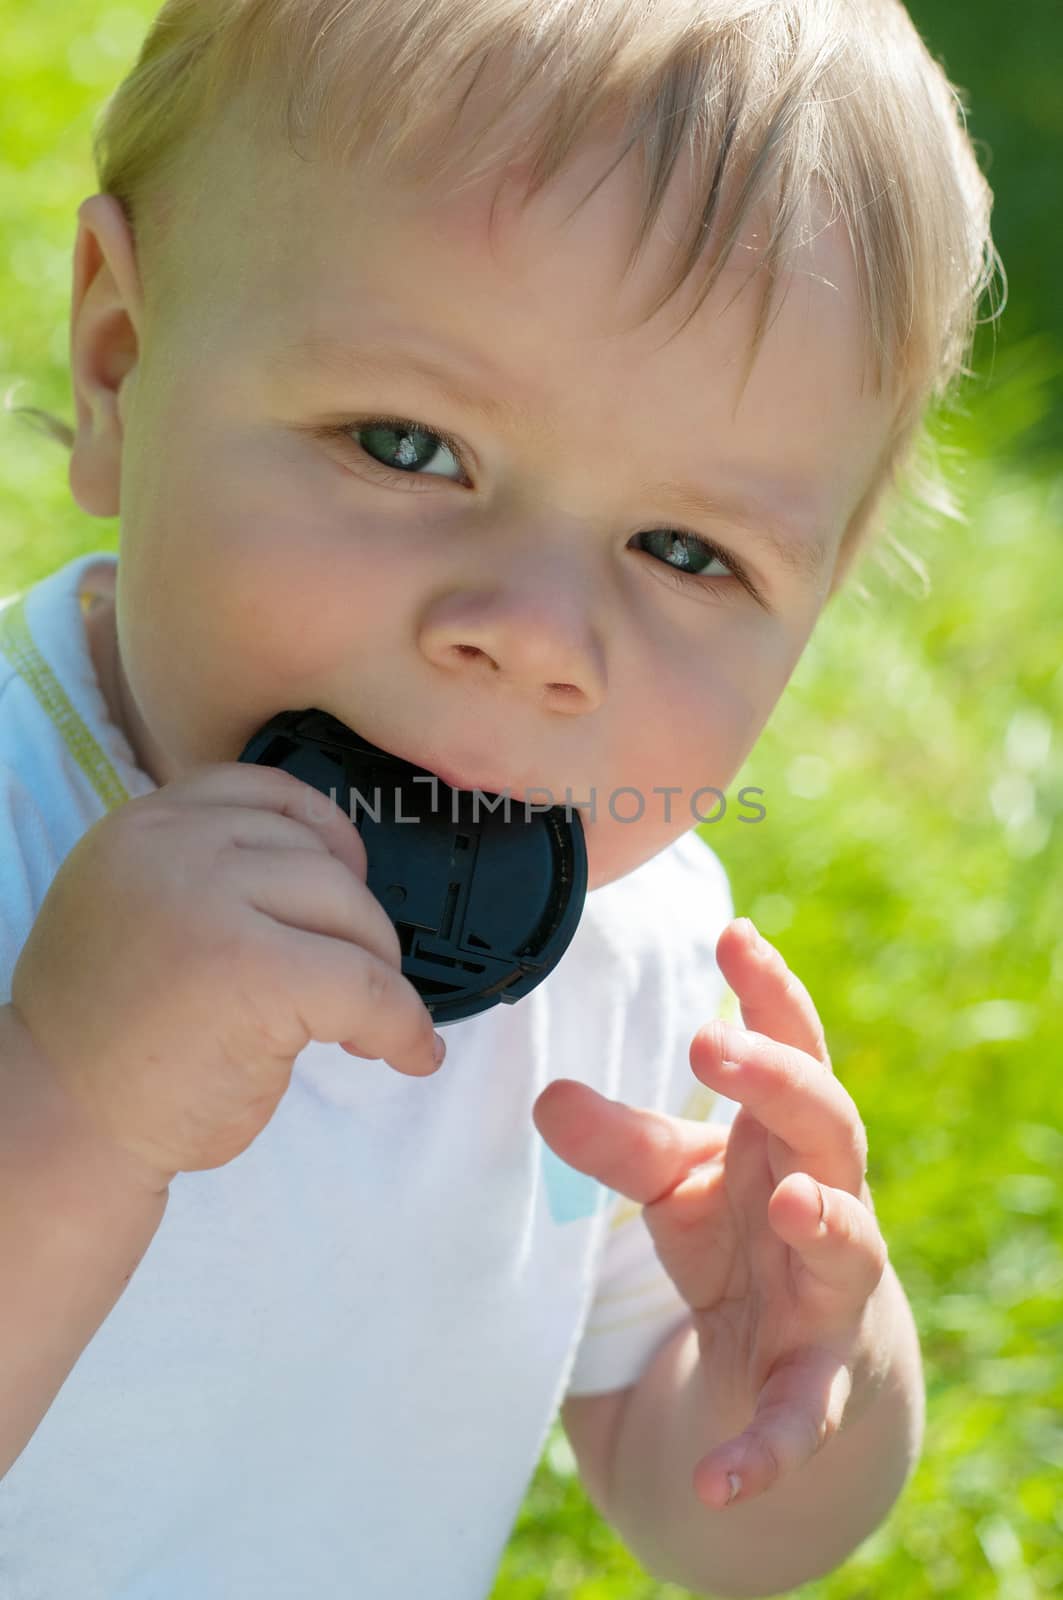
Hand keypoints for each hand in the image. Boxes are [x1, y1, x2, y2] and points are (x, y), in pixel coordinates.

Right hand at [12, 763, 443, 1189]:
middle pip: (320, 855)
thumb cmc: (109, 1034)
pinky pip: (366, 985)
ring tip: (366, 1025)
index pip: (268, 792)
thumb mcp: (138, 910)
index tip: (347, 888)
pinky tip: (407, 1053)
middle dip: (356, 923)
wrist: (62, 1124)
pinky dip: (402, 1023)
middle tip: (354, 987)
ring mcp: (210, 904)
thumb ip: (208, 872)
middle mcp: (172, 848)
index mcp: (143, 826)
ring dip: (380, 971)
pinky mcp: (253, 972)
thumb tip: (333, 870)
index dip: (326, 839)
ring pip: (349, 910)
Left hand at [532, 916, 890, 1510]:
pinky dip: (764, 1445)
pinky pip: (801, 1414)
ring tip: (787, 1207)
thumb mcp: (675, 1180)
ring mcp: (833, 1288)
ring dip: (824, 1225)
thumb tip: (542, 1096)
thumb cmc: (741, 1231)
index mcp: (786, 1134)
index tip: (732, 933)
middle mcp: (827, 1195)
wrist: (797, 1353)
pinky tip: (718, 1476)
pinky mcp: (819, 1381)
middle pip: (827, 1122)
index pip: (794, 1047)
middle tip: (715, 1045)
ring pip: (850, 1247)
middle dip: (778, 1082)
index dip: (770, 992)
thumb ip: (620, 1141)